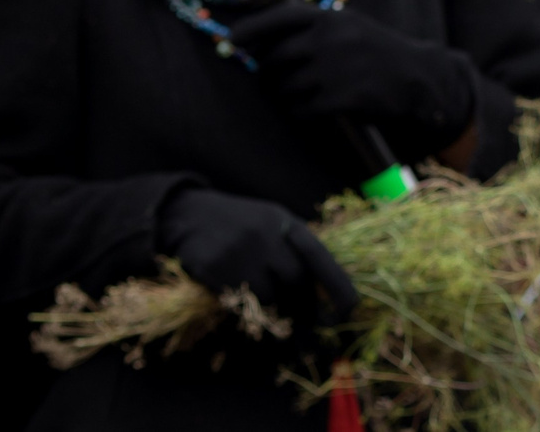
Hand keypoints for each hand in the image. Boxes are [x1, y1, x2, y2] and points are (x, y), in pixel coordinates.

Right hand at [156, 187, 354, 320]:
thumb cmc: (242, 226)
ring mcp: (238, 250)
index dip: (337, 285)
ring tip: (261, 293)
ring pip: (268, 296)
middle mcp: (264, 233)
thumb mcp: (274, 225)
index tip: (349, 311)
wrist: (189, 215)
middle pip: (296, 281)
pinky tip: (237, 289)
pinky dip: (245, 302)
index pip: (320, 256)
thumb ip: (299, 252)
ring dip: (270, 304)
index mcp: (285, 222)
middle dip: (303, 306)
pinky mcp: (213, 267)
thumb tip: (328, 295)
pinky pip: (239, 300)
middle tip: (307, 324)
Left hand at [229, 2, 481, 154]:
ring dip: (284, 97)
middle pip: (275, 59)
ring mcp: (335, 69)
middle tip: (270, 82)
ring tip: (296, 98)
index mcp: (331, 18)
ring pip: (285, 88)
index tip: (230, 39)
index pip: (280, 18)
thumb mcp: (349, 27)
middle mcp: (330, 39)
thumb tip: (261, 44)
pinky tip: (310, 111)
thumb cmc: (377, 52)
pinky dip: (300, 113)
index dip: (251, 28)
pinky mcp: (342, 98)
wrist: (418, 78)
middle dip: (267, 74)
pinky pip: (302, 110)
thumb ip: (312, 30)